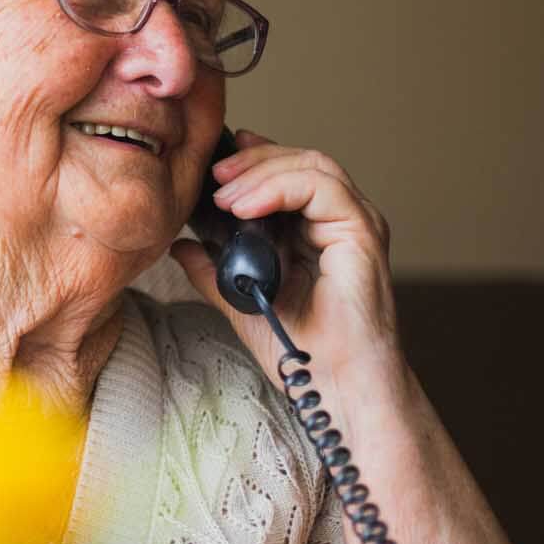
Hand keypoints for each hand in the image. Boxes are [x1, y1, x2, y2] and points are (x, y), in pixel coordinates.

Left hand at [169, 130, 403, 399]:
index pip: (288, 173)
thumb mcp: (239, 299)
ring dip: (260, 172)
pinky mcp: (363, 232)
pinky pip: (323, 188)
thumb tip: (180, 244)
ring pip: (312, 166)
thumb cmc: (296, 347)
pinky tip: (245, 206)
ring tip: (223, 194)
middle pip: (300, 160)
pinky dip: (279, 188)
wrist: (328, 383)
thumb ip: (211, 268)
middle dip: (251, 161)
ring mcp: (355, 223)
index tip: (214, 164)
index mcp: (315, 229)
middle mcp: (339, 220)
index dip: (252, 160)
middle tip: (212, 173)